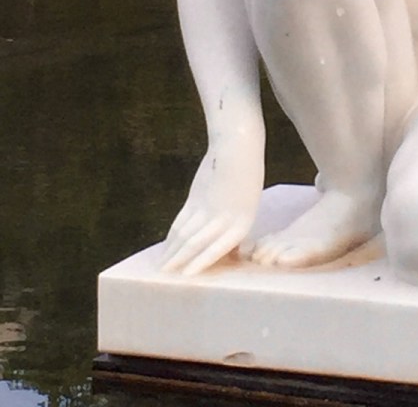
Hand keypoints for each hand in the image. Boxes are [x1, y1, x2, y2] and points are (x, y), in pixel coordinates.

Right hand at [161, 138, 262, 275]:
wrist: (238, 148)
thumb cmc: (247, 176)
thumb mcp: (248, 204)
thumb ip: (235, 224)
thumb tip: (231, 249)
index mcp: (242, 222)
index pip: (217, 248)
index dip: (199, 262)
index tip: (187, 276)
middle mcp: (223, 217)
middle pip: (195, 244)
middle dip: (180, 261)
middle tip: (165, 277)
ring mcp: (207, 206)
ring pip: (185, 234)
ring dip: (172, 251)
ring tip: (161, 267)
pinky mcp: (195, 197)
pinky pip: (181, 221)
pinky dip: (172, 235)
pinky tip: (167, 246)